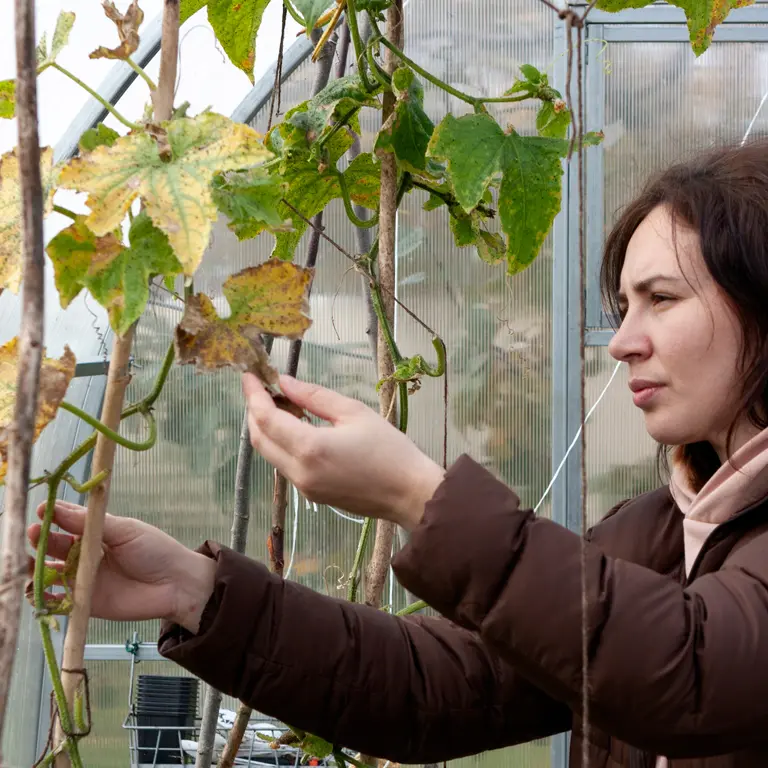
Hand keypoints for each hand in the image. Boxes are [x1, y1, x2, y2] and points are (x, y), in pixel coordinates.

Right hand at [27, 501, 215, 632]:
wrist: (176, 584)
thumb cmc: (156, 550)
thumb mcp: (125, 530)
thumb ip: (92, 523)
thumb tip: (58, 508)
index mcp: (98, 532)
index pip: (68, 521)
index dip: (54, 516)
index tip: (42, 510)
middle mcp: (86, 554)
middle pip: (56, 545)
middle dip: (43, 538)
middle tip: (36, 532)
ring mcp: (84, 578)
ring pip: (51, 571)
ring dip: (37, 566)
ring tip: (32, 560)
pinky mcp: (85, 602)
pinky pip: (58, 599)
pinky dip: (44, 596)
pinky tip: (38, 589)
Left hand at [242, 374, 445, 529]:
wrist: (409, 494)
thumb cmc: (389, 450)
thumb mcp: (353, 412)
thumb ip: (313, 396)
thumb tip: (285, 382)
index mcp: (309, 448)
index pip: (265, 418)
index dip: (253, 395)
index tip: (249, 375)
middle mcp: (299, 471)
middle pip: (259, 439)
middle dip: (254, 411)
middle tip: (262, 387)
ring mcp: (303, 487)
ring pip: (270, 454)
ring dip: (268, 428)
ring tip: (283, 403)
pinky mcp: (311, 494)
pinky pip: (285, 465)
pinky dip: (282, 443)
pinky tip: (297, 426)